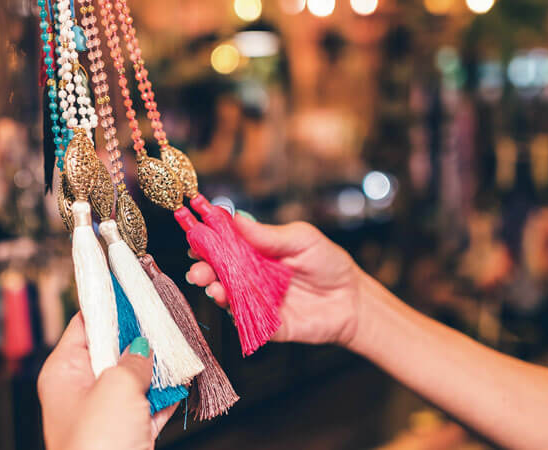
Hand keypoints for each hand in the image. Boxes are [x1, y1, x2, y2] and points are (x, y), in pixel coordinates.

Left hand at [37, 314, 177, 449]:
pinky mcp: (125, 433)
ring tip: (177, 350)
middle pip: (111, 351)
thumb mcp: (117, 387)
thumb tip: (144, 347)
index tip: (131, 293)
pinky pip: (147, 405)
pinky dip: (164, 394)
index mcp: (64, 373)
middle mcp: (81, 391)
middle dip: (138, 338)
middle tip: (162, 322)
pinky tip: (180, 382)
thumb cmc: (95, 445)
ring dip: (155, 367)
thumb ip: (133, 360)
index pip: (84, 326)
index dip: (108, 308)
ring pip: (132, 379)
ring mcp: (104, 414)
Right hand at [187, 214, 361, 346]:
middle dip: (203, 270)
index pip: (225, 244)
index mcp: (255, 251)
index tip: (195, 237)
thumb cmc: (329, 264)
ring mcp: (255, 300)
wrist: (352, 300)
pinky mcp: (264, 324)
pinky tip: (229, 304)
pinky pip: (244, 321)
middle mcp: (250, 276)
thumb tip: (237, 220)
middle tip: (197, 270)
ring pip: (227, 296)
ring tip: (212, 287)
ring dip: (215, 291)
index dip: (208, 241)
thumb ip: (269, 235)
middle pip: (219, 272)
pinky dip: (234, 314)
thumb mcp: (302, 239)